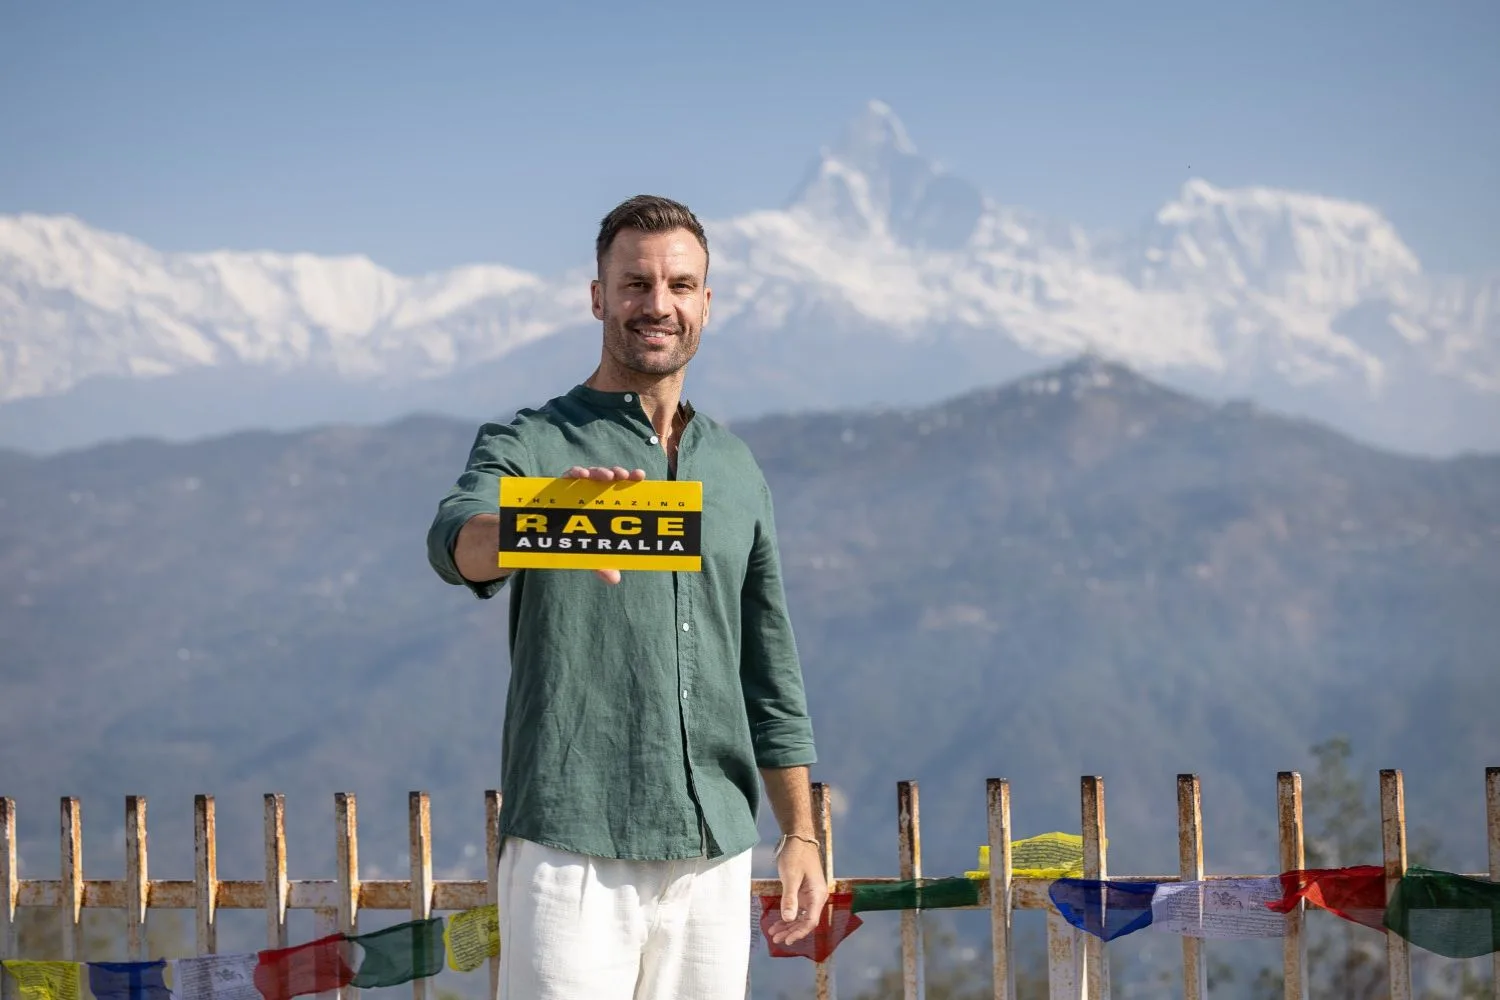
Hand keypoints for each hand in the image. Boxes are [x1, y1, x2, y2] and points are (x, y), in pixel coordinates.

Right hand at [562, 465, 645, 583]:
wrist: (548, 535)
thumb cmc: (577, 540)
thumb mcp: (591, 553)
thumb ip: (603, 564)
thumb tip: (615, 580)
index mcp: (608, 502)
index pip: (623, 487)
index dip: (632, 478)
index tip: (640, 476)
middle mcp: (596, 491)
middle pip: (610, 477)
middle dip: (619, 473)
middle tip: (623, 476)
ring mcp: (580, 486)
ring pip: (593, 473)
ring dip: (601, 471)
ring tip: (607, 476)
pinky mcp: (563, 484)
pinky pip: (570, 475)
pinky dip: (576, 472)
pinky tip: (582, 475)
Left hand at [766, 838, 827, 947]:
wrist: (799, 838)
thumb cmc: (796, 854)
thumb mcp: (791, 876)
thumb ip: (790, 898)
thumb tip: (789, 919)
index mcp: (817, 894)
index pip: (811, 921)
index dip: (799, 933)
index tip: (787, 940)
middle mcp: (816, 898)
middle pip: (805, 922)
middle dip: (791, 932)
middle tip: (775, 940)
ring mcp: (810, 896)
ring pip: (800, 917)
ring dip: (788, 926)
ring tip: (773, 934)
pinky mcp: (803, 892)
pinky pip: (797, 909)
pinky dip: (787, 917)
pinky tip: (777, 923)